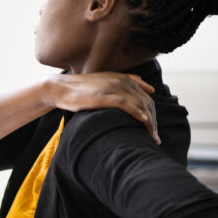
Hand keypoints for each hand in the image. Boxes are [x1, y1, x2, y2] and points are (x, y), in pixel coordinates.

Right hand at [45, 72, 159, 144]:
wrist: (61, 88)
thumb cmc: (82, 89)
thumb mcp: (105, 83)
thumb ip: (126, 83)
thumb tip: (148, 88)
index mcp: (124, 78)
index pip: (147, 97)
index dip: (153, 114)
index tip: (154, 129)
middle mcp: (122, 81)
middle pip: (146, 103)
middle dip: (154, 121)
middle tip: (156, 138)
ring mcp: (114, 88)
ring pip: (140, 105)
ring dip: (149, 122)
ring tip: (152, 137)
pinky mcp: (105, 96)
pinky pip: (127, 105)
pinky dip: (138, 114)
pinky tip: (144, 123)